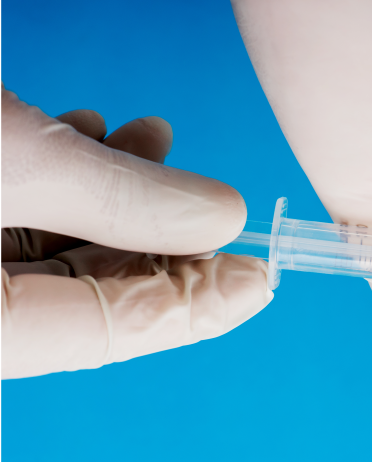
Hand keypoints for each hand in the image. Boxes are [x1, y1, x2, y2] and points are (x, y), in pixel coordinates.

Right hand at [1, 85, 271, 378]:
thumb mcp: (19, 162)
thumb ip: (119, 196)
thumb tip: (223, 214)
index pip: (106, 332)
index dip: (193, 305)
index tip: (258, 277)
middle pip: (85, 291)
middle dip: (161, 235)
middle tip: (217, 204)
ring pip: (55, 244)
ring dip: (117, 188)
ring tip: (154, 136)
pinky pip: (21, 213)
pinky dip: (67, 174)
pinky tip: (91, 130)